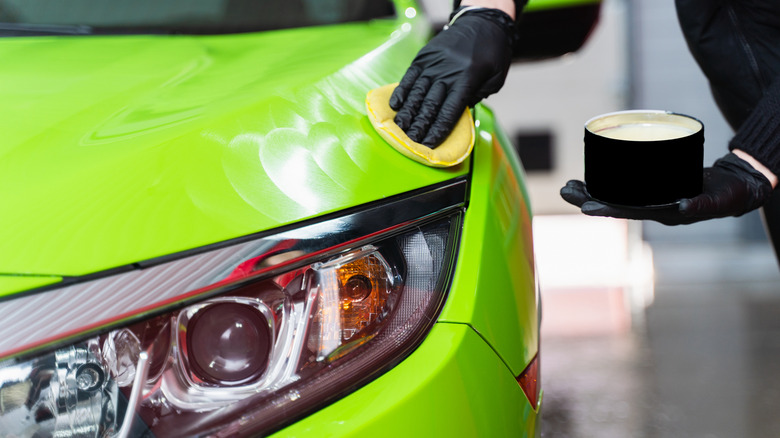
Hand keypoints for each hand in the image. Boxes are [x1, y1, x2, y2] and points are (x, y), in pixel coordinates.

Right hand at [389, 7, 514, 146]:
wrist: (482, 21)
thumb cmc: (492, 53)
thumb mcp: (495, 78)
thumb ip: (478, 96)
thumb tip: (459, 113)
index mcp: (467, 79)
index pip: (450, 111)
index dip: (439, 129)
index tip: (430, 143)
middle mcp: (447, 72)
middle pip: (430, 104)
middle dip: (420, 125)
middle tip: (411, 141)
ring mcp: (433, 64)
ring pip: (417, 93)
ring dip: (408, 113)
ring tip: (400, 128)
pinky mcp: (424, 57)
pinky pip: (409, 77)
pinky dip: (401, 92)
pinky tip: (395, 105)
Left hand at [560, 152, 774, 224]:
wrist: (737, 189)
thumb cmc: (730, 196)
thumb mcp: (721, 201)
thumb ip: (705, 205)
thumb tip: (684, 207)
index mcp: (666, 213)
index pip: (630, 211)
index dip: (607, 208)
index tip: (585, 206)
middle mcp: (654, 208)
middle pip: (615, 204)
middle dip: (589, 199)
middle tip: (565, 190)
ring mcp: (652, 199)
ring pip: (616, 196)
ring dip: (592, 191)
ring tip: (569, 186)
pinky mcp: (654, 187)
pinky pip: (625, 186)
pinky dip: (607, 181)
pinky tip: (591, 177)